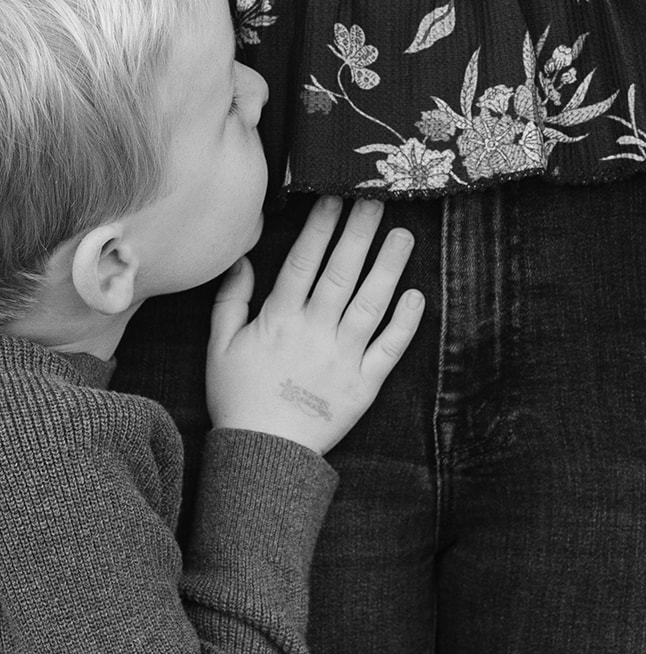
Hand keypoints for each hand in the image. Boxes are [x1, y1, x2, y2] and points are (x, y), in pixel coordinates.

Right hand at [206, 198, 423, 455]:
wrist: (262, 457)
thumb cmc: (238, 399)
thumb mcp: (220, 348)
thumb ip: (231, 301)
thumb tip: (243, 259)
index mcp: (279, 321)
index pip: (303, 263)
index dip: (320, 227)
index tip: (335, 196)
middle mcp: (314, 333)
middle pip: (341, 274)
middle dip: (359, 232)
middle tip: (378, 198)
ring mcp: (342, 357)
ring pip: (369, 304)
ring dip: (388, 267)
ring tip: (403, 234)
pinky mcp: (364, 384)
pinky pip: (389, 349)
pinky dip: (404, 324)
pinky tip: (416, 296)